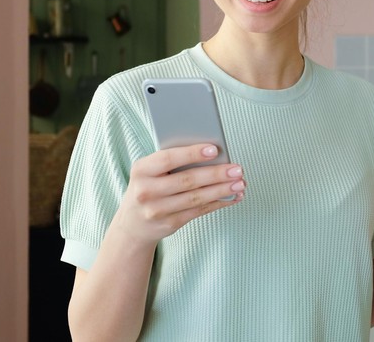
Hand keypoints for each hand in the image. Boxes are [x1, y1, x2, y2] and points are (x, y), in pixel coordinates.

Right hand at [113, 143, 244, 244]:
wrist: (132, 224)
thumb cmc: (150, 186)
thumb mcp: (151, 171)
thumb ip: (173, 161)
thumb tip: (213, 153)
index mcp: (141, 170)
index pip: (168, 159)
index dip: (192, 153)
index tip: (215, 149)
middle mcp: (146, 191)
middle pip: (187, 180)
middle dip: (216, 174)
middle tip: (238, 169)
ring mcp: (157, 210)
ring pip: (196, 198)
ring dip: (222, 190)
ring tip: (240, 182)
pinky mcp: (170, 224)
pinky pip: (199, 211)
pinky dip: (218, 203)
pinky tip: (233, 196)